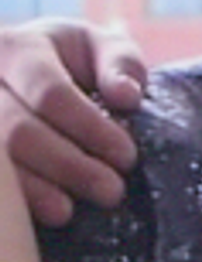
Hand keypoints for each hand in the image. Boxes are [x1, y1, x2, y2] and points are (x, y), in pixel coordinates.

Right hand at [0, 19, 146, 226]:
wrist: (23, 72)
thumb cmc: (69, 61)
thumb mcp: (98, 48)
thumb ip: (120, 63)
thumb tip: (126, 95)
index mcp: (18, 50)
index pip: (50, 93)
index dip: (90, 127)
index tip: (126, 156)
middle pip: (18, 133)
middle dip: (68, 165)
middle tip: (112, 191)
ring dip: (36, 190)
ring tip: (69, 211)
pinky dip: (15, 200)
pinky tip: (39, 214)